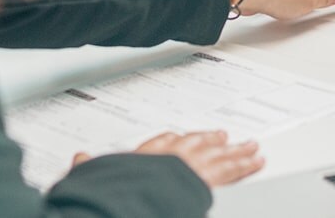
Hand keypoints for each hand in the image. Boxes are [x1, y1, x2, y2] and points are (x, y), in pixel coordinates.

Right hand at [74, 130, 263, 186]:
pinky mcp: (207, 181)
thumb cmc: (119, 189)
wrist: (135, 200)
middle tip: (223, 135)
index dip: (174, 140)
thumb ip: (90, 167)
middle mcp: (171, 156)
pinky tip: (256, 162)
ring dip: (236, 150)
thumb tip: (79, 159)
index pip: (162, 142)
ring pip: (219, 154)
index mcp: (146, 155)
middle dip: (210, 139)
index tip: (180, 137)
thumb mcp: (97, 178)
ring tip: (251, 147)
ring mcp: (191, 166)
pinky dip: (245, 165)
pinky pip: (231, 171)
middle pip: (195, 143)